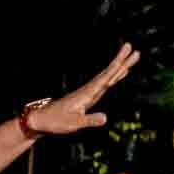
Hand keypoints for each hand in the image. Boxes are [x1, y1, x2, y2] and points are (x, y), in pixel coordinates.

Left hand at [21, 42, 139, 136]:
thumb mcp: (73, 124)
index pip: (105, 78)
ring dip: (119, 67)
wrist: (40, 120)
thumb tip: (105, 118)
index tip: (126, 56)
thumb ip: (90, 121)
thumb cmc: (55, 122)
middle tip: (133, 49)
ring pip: (107, 76)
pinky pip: (104, 83)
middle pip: (108, 73)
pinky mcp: (87, 96)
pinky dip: (113, 76)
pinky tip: (119, 73)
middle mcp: (89, 90)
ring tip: (131, 57)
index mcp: (87, 94)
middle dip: (121, 61)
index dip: (117, 67)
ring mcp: (88, 92)